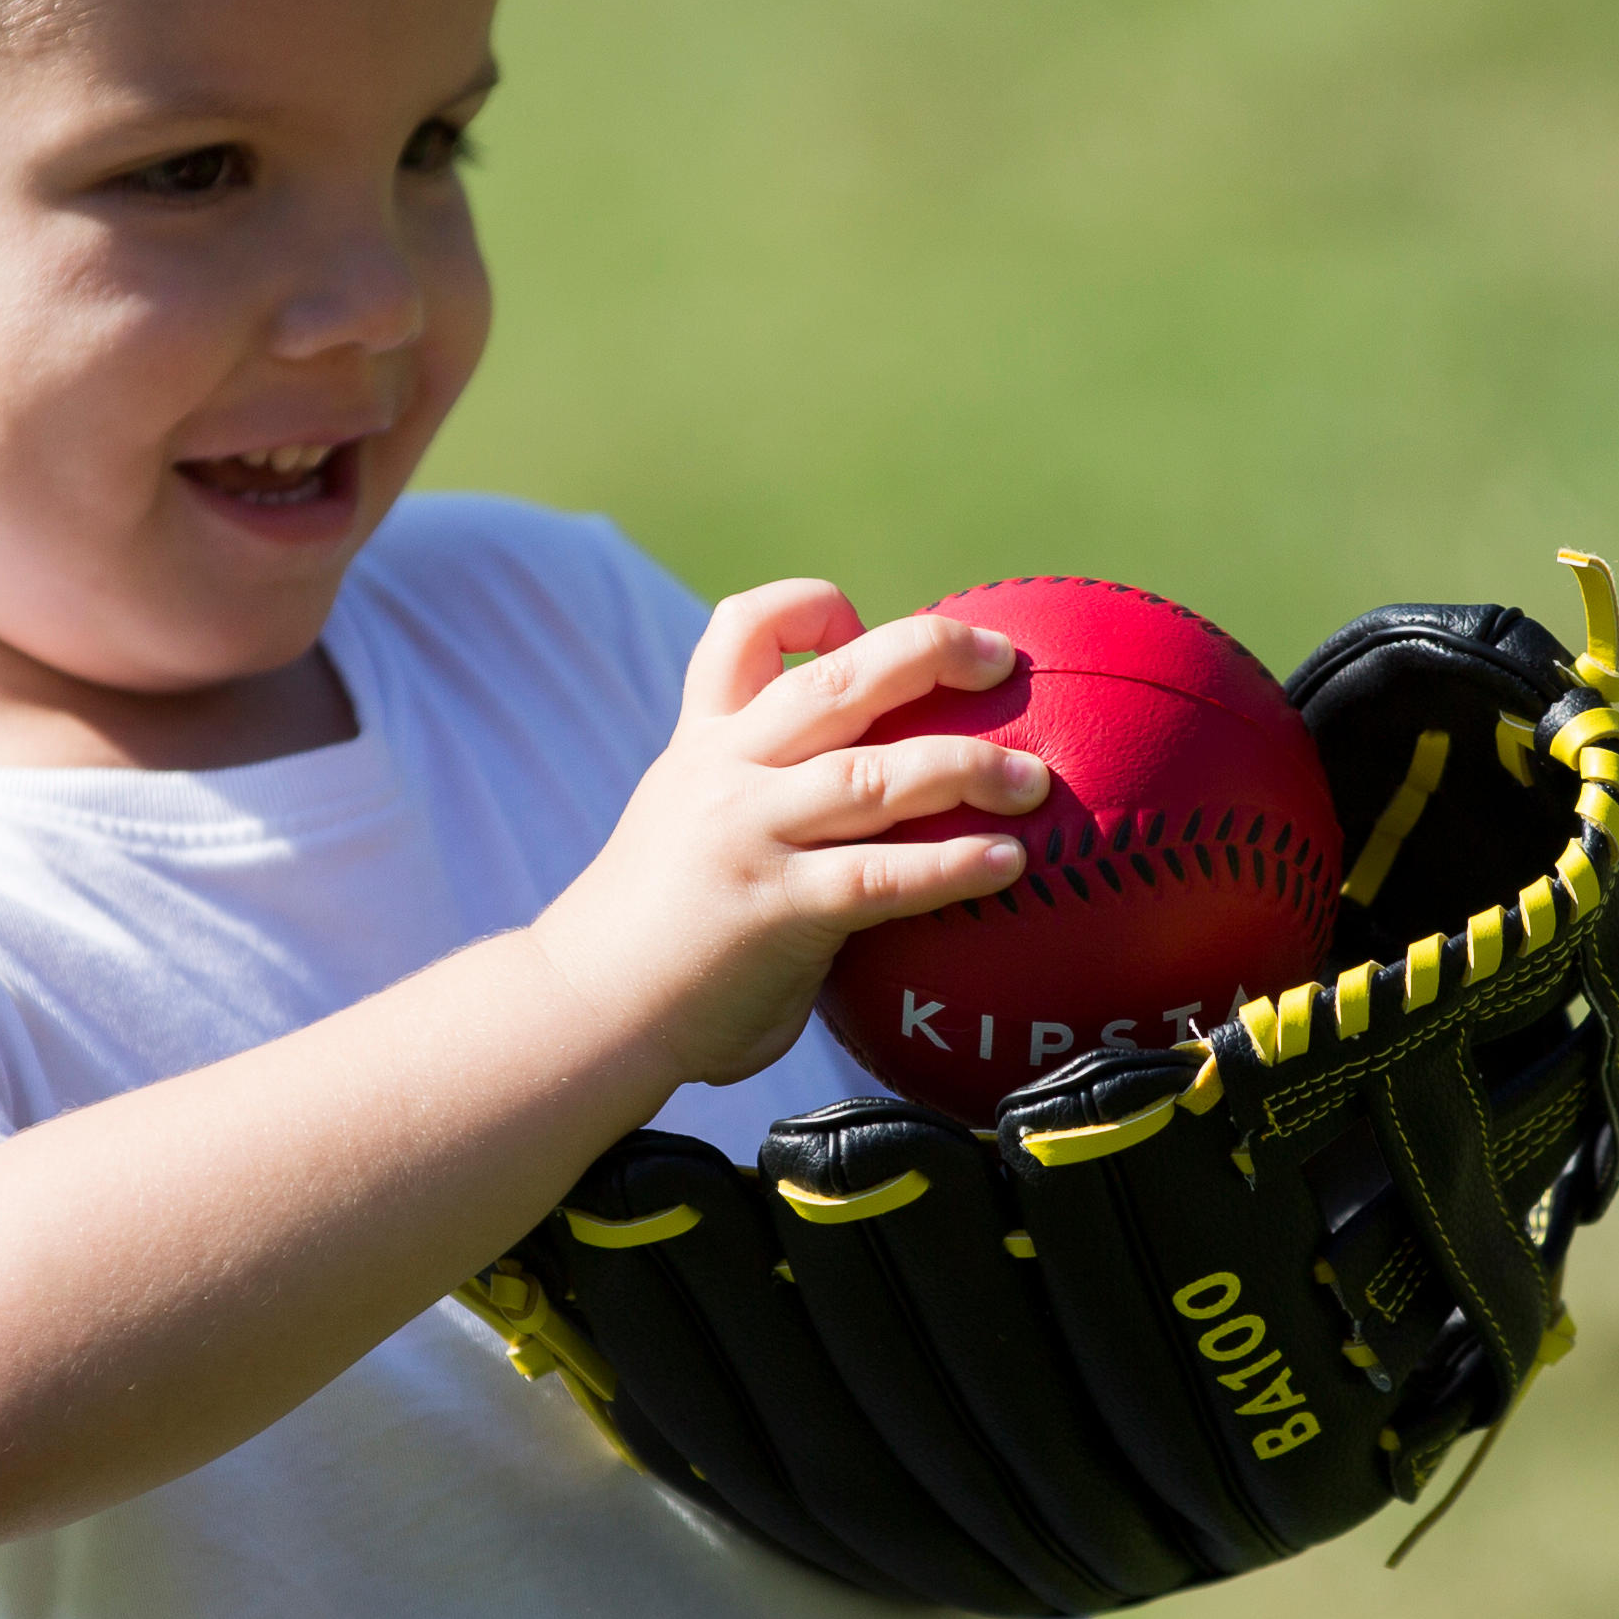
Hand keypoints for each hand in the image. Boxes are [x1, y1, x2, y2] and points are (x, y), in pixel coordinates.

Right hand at [529, 583, 1045, 1086]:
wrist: (583, 1011)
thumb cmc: (655, 944)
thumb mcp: (693, 839)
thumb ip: (766, 815)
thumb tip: (876, 831)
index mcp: (702, 744)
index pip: (740, 630)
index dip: (808, 608)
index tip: (861, 624)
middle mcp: (726, 772)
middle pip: (836, 679)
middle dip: (929, 651)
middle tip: (1002, 657)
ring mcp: (749, 834)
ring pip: (875, 773)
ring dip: (968, 767)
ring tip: (1035, 782)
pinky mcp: (775, 907)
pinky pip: (882, 876)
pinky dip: (953, 864)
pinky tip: (1009, 863)